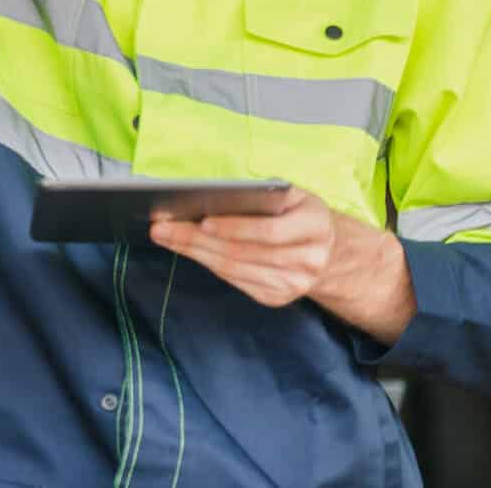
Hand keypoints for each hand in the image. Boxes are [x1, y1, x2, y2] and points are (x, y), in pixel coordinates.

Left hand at [150, 187, 416, 343]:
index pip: (270, 231)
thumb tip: (210, 196)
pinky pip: (236, 280)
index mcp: (315, 225)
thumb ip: (260, 195)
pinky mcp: (278, 297)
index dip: (235, 227)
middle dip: (197, 239)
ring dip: (194, 252)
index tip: (201, 220)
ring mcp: (295, 283)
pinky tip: (187, 250)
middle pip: (244, 252)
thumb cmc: (295, 211)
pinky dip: (207, 263)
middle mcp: (310, 259)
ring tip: (165, 235)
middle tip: (162, 226)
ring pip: (235, 268)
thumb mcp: (289, 194)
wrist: (328, 249)